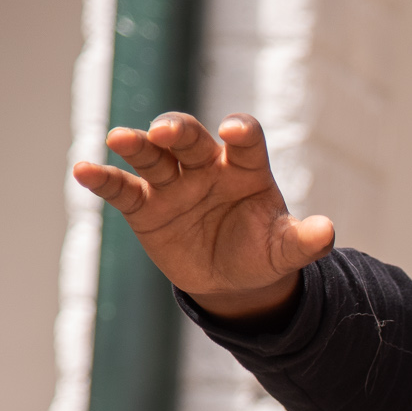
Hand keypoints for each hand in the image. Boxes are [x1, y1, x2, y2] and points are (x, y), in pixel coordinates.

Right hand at [70, 112, 333, 316]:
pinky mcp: (144, 206)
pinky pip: (122, 189)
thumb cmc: (262, 252)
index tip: (234, 130)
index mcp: (246, 168)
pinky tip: (82, 170)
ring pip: (152, 157)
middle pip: (191, 140)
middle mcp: (207, 166)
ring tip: (119, 139)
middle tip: (166, 130)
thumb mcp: (285, 249)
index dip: (241, 132)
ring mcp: (173, 183)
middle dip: (179, 132)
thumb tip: (328, 232)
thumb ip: (304, 240)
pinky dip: (102, 179)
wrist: (232, 280)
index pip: (246, 141)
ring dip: (136, 145)